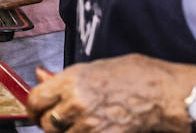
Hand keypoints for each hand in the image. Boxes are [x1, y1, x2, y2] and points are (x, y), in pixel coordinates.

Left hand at [27, 55, 190, 132]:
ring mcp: (90, 123)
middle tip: (55, 120)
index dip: (32, 108)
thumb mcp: (92, 69)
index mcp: (70, 80)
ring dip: (65, 132)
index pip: (35, 100)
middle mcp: (76, 102)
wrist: (162, 93)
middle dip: (48, 123)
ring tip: (76, 124)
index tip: (35, 111)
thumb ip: (63, 78)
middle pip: (46, 123)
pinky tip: (89, 129)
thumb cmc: (133, 76)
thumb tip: (40, 76)